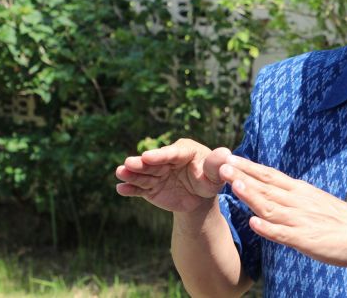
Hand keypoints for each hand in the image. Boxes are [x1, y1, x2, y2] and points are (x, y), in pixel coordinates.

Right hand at [116, 138, 230, 213]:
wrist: (200, 197)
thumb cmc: (210, 179)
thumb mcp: (216, 174)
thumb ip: (216, 164)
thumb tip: (226, 153)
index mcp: (184, 150)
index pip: (171, 153)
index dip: (159, 155)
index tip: (148, 157)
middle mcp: (167, 159)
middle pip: (153, 162)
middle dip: (140, 163)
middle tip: (128, 164)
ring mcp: (157, 173)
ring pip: (143, 174)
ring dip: (131, 174)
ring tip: (120, 173)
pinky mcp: (150, 187)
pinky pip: (139, 188)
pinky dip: (130, 189)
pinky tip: (120, 189)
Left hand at [219, 155, 346, 267]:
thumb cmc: (341, 220)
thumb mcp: (314, 201)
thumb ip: (292, 197)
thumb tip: (271, 192)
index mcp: (300, 190)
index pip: (270, 174)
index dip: (248, 166)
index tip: (228, 157)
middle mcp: (299, 201)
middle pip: (266, 185)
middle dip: (243, 175)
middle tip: (221, 164)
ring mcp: (302, 220)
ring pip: (272, 206)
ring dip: (252, 196)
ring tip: (234, 186)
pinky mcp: (307, 240)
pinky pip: (285, 234)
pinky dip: (269, 228)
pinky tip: (254, 223)